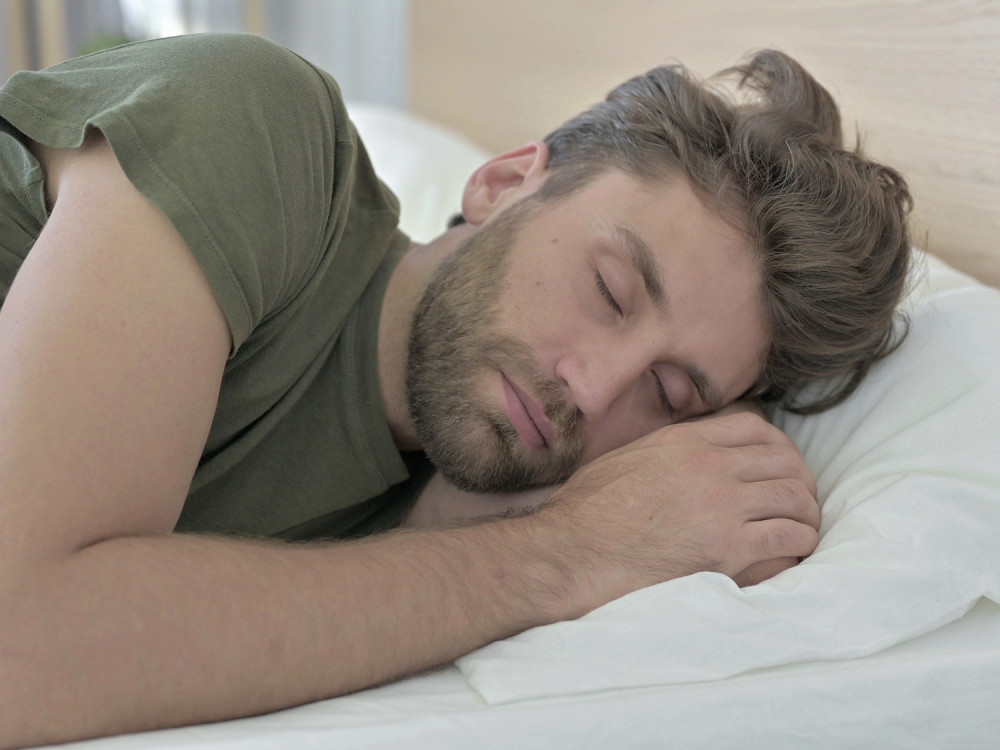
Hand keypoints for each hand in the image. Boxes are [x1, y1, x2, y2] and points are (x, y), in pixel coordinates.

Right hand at [536, 411, 818, 608]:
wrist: (570, 551)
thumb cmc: (583, 513)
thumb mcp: (623, 460)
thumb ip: (662, 452)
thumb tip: (678, 457)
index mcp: (681, 440)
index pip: (755, 427)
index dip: (779, 447)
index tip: (780, 468)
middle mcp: (708, 464)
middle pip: (784, 460)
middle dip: (801, 481)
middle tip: (800, 502)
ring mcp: (720, 504)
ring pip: (795, 496)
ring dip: (806, 514)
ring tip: (803, 529)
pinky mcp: (726, 546)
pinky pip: (788, 536)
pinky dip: (800, 543)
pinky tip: (794, 551)